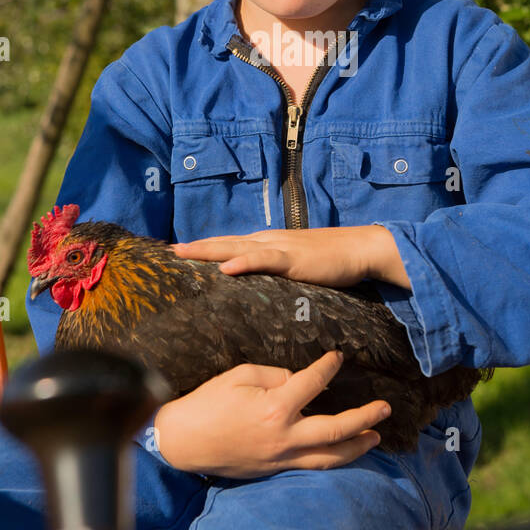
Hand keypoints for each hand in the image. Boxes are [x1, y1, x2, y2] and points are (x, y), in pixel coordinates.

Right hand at [152, 350, 390, 478]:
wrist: (181, 442)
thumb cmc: (207, 403)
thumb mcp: (240, 375)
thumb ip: (276, 377)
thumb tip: (299, 382)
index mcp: (275, 409)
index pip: (313, 383)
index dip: (328, 367)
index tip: (338, 357)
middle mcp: (284, 437)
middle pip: (336, 431)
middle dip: (364, 418)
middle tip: (384, 408)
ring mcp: (280, 458)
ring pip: (329, 457)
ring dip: (356, 447)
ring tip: (375, 436)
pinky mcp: (273, 469)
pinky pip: (310, 465)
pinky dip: (331, 459)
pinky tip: (343, 451)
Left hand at [169, 224, 409, 288]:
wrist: (360, 248)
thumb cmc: (333, 261)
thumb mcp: (299, 268)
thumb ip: (279, 274)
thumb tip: (262, 289)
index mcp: (268, 243)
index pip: (230, 244)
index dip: (205, 248)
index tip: (180, 253)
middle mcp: (268, 240)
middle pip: (224, 242)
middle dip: (196, 248)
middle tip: (168, 252)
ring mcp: (280, 247)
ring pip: (236, 246)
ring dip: (208, 250)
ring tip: (183, 253)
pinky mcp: (293, 258)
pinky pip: (264, 259)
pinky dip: (243, 261)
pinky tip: (226, 267)